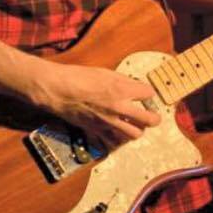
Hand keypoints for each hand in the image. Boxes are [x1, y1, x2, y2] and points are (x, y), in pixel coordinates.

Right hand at [31, 60, 160, 148]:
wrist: (58, 90)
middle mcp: (119, 108)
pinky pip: (115, 141)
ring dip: (138, 129)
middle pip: (149, 120)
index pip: (148, 94)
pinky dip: (119, 137)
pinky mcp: (97, 131)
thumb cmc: (78, 77)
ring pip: (135, 134)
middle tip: (152, 116)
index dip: (147, 93)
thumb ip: (123, 80)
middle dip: (154, 118)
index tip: (145, 93)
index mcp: (121, 90)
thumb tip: (134, 86)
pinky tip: (117, 131)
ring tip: (135, 124)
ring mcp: (109, 122)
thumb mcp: (104, 72)